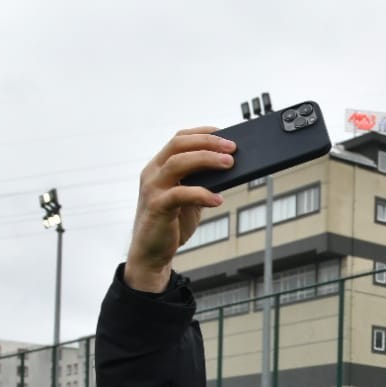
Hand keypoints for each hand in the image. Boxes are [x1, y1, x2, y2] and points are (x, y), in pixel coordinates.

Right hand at [125, 128, 235, 292]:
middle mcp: (152, 173)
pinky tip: (219, 200)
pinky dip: (202, 194)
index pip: (179, 139)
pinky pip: (180, 194)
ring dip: (206, 160)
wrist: (152, 253)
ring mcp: (152, 189)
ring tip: (229, 164)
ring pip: (177, 163)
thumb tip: (229, 169)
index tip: (224, 133)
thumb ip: (203, 183)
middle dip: (207, 143)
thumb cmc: (172, 224)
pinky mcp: (157, 207)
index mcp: (159, 167)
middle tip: (232, 148)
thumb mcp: (190, 199)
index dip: (202, 133)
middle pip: (178, 145)